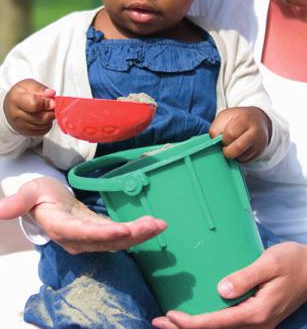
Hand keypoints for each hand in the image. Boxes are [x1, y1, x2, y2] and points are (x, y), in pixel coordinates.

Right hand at [0, 176, 166, 253]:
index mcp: (62, 227)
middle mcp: (78, 238)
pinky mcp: (100, 234)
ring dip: (140, 234)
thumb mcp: (29, 192)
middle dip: (132, 234)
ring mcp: (91, 239)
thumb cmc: (40, 194)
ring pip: (117, 241)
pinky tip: (154, 224)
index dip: (104, 233)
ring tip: (160, 224)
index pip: (84, 233)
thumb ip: (19, 201)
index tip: (123, 230)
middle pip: (107, 240)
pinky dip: (138, 231)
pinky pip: (120, 236)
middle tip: (153, 225)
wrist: (45, 203)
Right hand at [4, 78, 55, 136]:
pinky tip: (43, 117)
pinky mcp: (26, 133)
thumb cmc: (21, 94)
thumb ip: (41, 89)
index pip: (35, 104)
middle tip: (52, 105)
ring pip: (44, 125)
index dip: (47, 103)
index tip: (52, 101)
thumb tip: (51, 94)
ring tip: (46, 110)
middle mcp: (16, 115)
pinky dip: (47, 124)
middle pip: (42, 117)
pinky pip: (44, 131)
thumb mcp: (29, 85)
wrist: (12, 106)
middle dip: (51, 111)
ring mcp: (20, 126)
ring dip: (50, 117)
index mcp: (16, 99)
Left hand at [152, 242, 306, 328]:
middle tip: (158, 320)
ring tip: (170, 321)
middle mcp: (257, 324)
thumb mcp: (270, 262)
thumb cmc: (293, 260)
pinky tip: (197, 317)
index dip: (191, 323)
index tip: (170, 315)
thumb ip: (246, 276)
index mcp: (257, 312)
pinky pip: (230, 325)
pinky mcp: (259, 317)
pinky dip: (210, 324)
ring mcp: (259, 323)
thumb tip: (220, 290)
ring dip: (196, 327)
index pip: (217, 323)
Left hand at [209, 106, 271, 161]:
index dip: (222, 139)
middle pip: (238, 148)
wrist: (257, 119)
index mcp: (245, 119)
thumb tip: (214, 142)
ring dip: (232, 155)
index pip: (231, 134)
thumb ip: (217, 127)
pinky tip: (239, 149)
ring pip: (241, 158)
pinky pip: (244, 161)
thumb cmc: (237, 118)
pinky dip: (238, 158)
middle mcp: (255, 131)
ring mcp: (259, 143)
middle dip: (227, 150)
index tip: (221, 137)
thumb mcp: (225, 116)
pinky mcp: (259, 153)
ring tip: (232, 145)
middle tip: (225, 146)